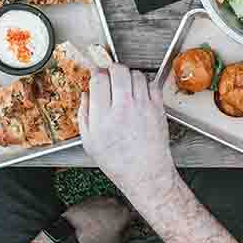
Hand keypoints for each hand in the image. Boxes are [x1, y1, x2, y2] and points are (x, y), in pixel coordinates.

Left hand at [63, 196, 131, 242]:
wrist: (71, 232)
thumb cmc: (94, 240)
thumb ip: (127, 236)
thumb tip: (130, 232)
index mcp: (124, 214)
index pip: (134, 217)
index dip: (131, 224)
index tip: (128, 229)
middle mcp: (114, 203)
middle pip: (121, 210)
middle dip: (119, 218)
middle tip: (113, 229)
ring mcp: (101, 199)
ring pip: (109, 206)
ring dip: (107, 213)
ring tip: (100, 226)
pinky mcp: (90, 199)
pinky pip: (98, 205)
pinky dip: (97, 211)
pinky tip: (91, 221)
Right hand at [78, 64, 177, 201]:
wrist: (145, 173)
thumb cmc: (118, 162)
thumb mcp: (90, 142)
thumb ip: (84, 114)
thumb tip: (86, 94)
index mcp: (103, 117)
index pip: (98, 79)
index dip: (96, 73)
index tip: (97, 75)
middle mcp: (123, 108)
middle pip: (118, 70)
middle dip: (112, 69)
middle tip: (111, 75)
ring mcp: (143, 106)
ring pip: (135, 74)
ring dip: (129, 75)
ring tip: (125, 86)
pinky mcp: (157, 108)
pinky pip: (151, 83)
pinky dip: (144, 84)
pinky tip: (139, 94)